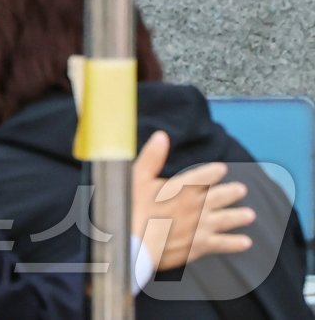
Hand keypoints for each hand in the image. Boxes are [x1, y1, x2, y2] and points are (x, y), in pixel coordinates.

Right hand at [130, 130, 254, 270]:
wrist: (134, 243)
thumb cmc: (131, 208)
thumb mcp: (136, 177)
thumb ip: (152, 157)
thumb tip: (162, 136)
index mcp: (182, 188)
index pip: (203, 176)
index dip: (214, 172)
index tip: (222, 169)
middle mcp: (196, 206)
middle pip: (219, 197)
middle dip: (231, 192)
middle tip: (242, 190)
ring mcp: (200, 226)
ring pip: (226, 220)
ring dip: (238, 216)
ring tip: (250, 215)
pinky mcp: (199, 245)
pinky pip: (223, 244)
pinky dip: (235, 243)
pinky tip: (245, 242)